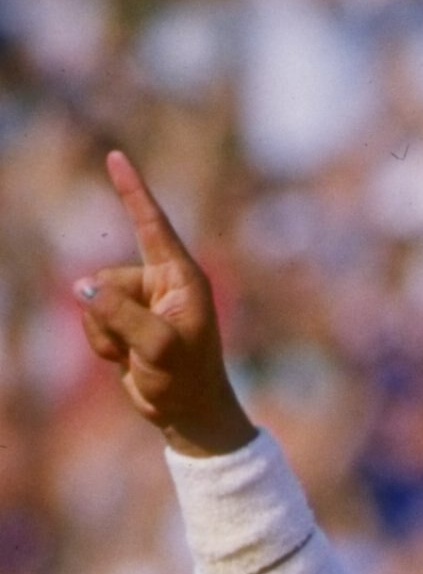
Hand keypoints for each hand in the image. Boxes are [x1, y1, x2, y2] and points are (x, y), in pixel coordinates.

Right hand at [74, 151, 254, 457]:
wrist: (189, 416)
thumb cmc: (187, 381)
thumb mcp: (157, 347)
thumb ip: (120, 313)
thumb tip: (81, 288)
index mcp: (181, 279)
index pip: (152, 225)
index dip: (133, 191)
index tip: (116, 157)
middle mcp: (160, 284)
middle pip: (107, 278)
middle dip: (110, 314)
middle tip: (140, 348)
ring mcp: (140, 303)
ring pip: (93, 301)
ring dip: (104, 333)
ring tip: (134, 357)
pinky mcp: (125, 322)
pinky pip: (93, 320)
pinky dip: (102, 343)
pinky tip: (125, 361)